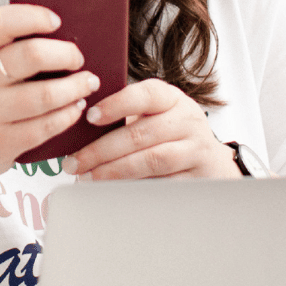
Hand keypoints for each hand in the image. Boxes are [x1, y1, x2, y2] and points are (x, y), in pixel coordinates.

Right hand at [0, 5, 100, 182]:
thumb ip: (3, 44)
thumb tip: (59, 27)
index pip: (0, 23)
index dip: (33, 17)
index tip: (56, 21)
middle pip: (32, 56)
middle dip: (66, 54)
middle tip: (78, 58)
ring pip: (45, 95)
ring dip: (75, 87)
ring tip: (87, 83)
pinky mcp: (1, 141)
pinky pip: (45, 126)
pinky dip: (68, 115)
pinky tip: (75, 107)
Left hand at [60, 79, 241, 180]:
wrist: (210, 162)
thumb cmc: (169, 135)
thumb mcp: (153, 116)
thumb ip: (124, 116)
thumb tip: (77, 126)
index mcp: (171, 98)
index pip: (146, 94)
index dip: (117, 104)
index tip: (90, 117)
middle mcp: (187, 120)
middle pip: (141, 134)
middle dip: (102, 150)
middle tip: (75, 162)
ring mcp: (195, 150)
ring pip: (151, 160)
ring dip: (114, 171)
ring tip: (88, 177)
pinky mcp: (197, 178)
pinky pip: (162, 185)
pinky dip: (134, 188)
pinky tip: (112, 190)